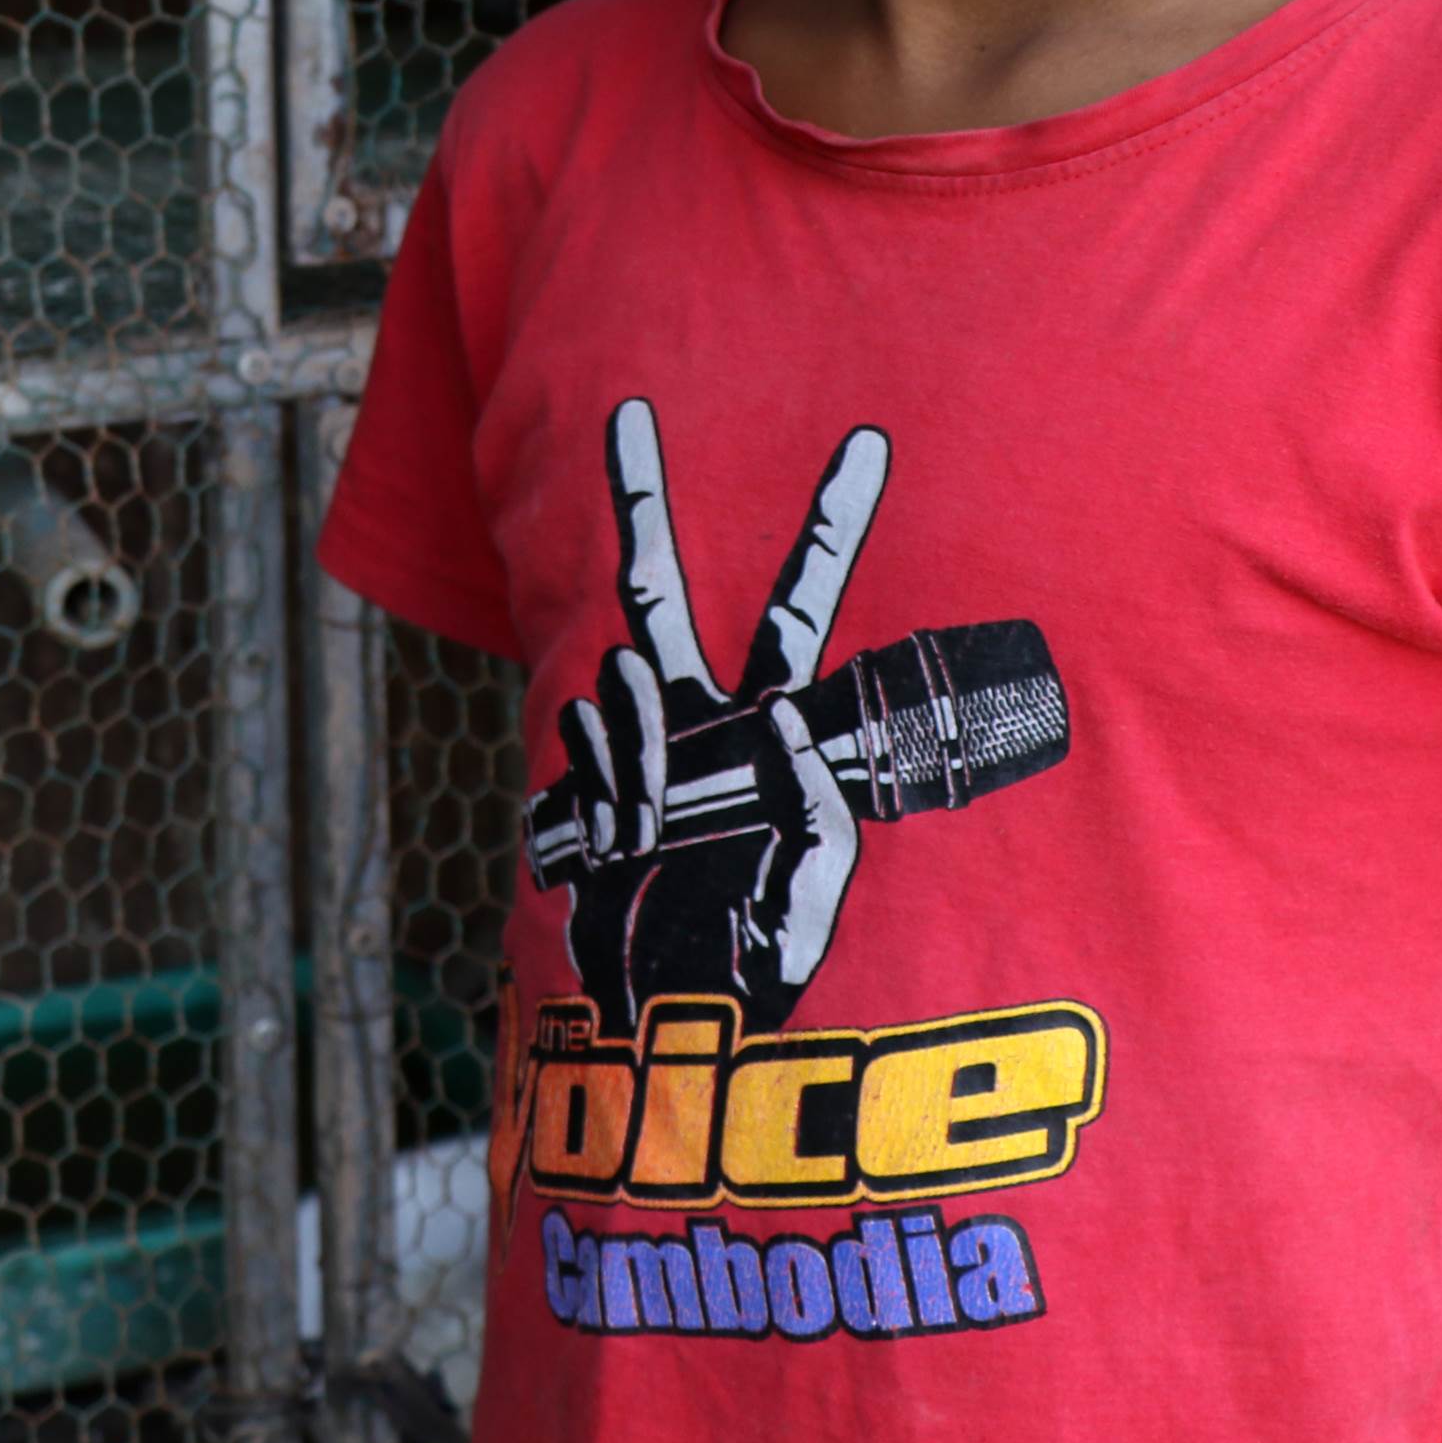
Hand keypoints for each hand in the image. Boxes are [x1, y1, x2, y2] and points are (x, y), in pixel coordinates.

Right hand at [549, 397, 888, 1032]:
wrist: (668, 1033)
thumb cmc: (758, 970)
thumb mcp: (820, 892)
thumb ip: (815, 802)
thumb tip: (779, 713)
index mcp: (774, 733)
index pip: (799, 609)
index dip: (830, 525)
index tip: (868, 438)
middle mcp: (697, 723)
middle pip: (657, 586)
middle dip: (635, 497)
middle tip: (627, 409)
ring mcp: (629, 750)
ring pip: (618, 668)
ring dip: (638, 740)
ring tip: (652, 833)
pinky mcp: (572, 788)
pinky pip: (580, 729)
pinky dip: (607, 781)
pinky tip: (622, 841)